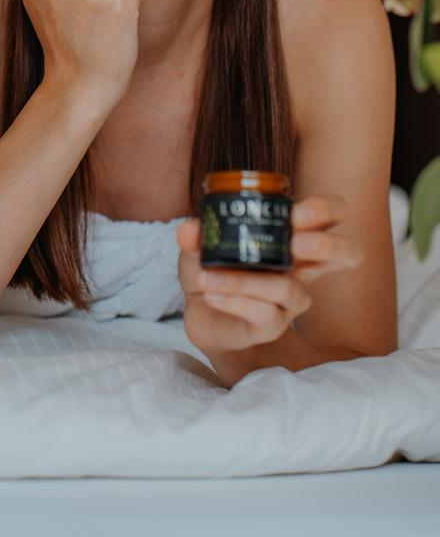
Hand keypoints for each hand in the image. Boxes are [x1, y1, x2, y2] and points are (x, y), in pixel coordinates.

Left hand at [176, 194, 364, 352]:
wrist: (199, 309)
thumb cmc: (213, 265)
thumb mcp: (200, 243)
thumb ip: (197, 234)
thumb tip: (189, 229)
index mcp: (290, 236)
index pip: (332, 215)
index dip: (326, 211)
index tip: (298, 214)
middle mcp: (300, 267)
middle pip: (346, 254)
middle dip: (328, 246)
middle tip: (296, 242)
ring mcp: (289, 299)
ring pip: (291, 289)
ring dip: (246, 282)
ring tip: (206, 278)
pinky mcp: (272, 326)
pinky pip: (266, 315)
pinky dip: (235, 302)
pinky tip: (211, 295)